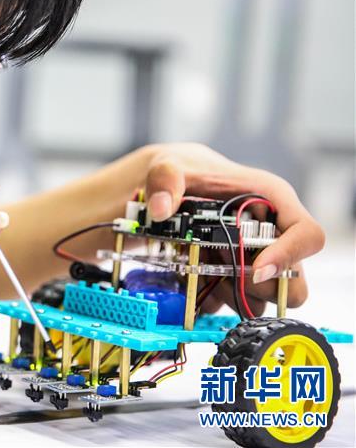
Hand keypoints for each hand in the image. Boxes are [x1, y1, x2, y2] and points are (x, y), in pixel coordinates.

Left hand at [140, 143, 323, 314]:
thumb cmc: (183, 171)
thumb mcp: (169, 166)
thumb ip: (164, 180)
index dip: (289, 256)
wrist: (168, 187)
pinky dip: (212, 298)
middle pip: (293, 282)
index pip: (308, 235)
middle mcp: (273, 234)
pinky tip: (192, 277)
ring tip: (201, 267)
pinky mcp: (236, 278)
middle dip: (255, 283)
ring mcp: (256, 259)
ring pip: (264, 299)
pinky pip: (233, 304)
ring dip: (231, 293)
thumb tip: (161, 209)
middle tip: (219, 264)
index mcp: (273, 201)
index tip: (256, 269)